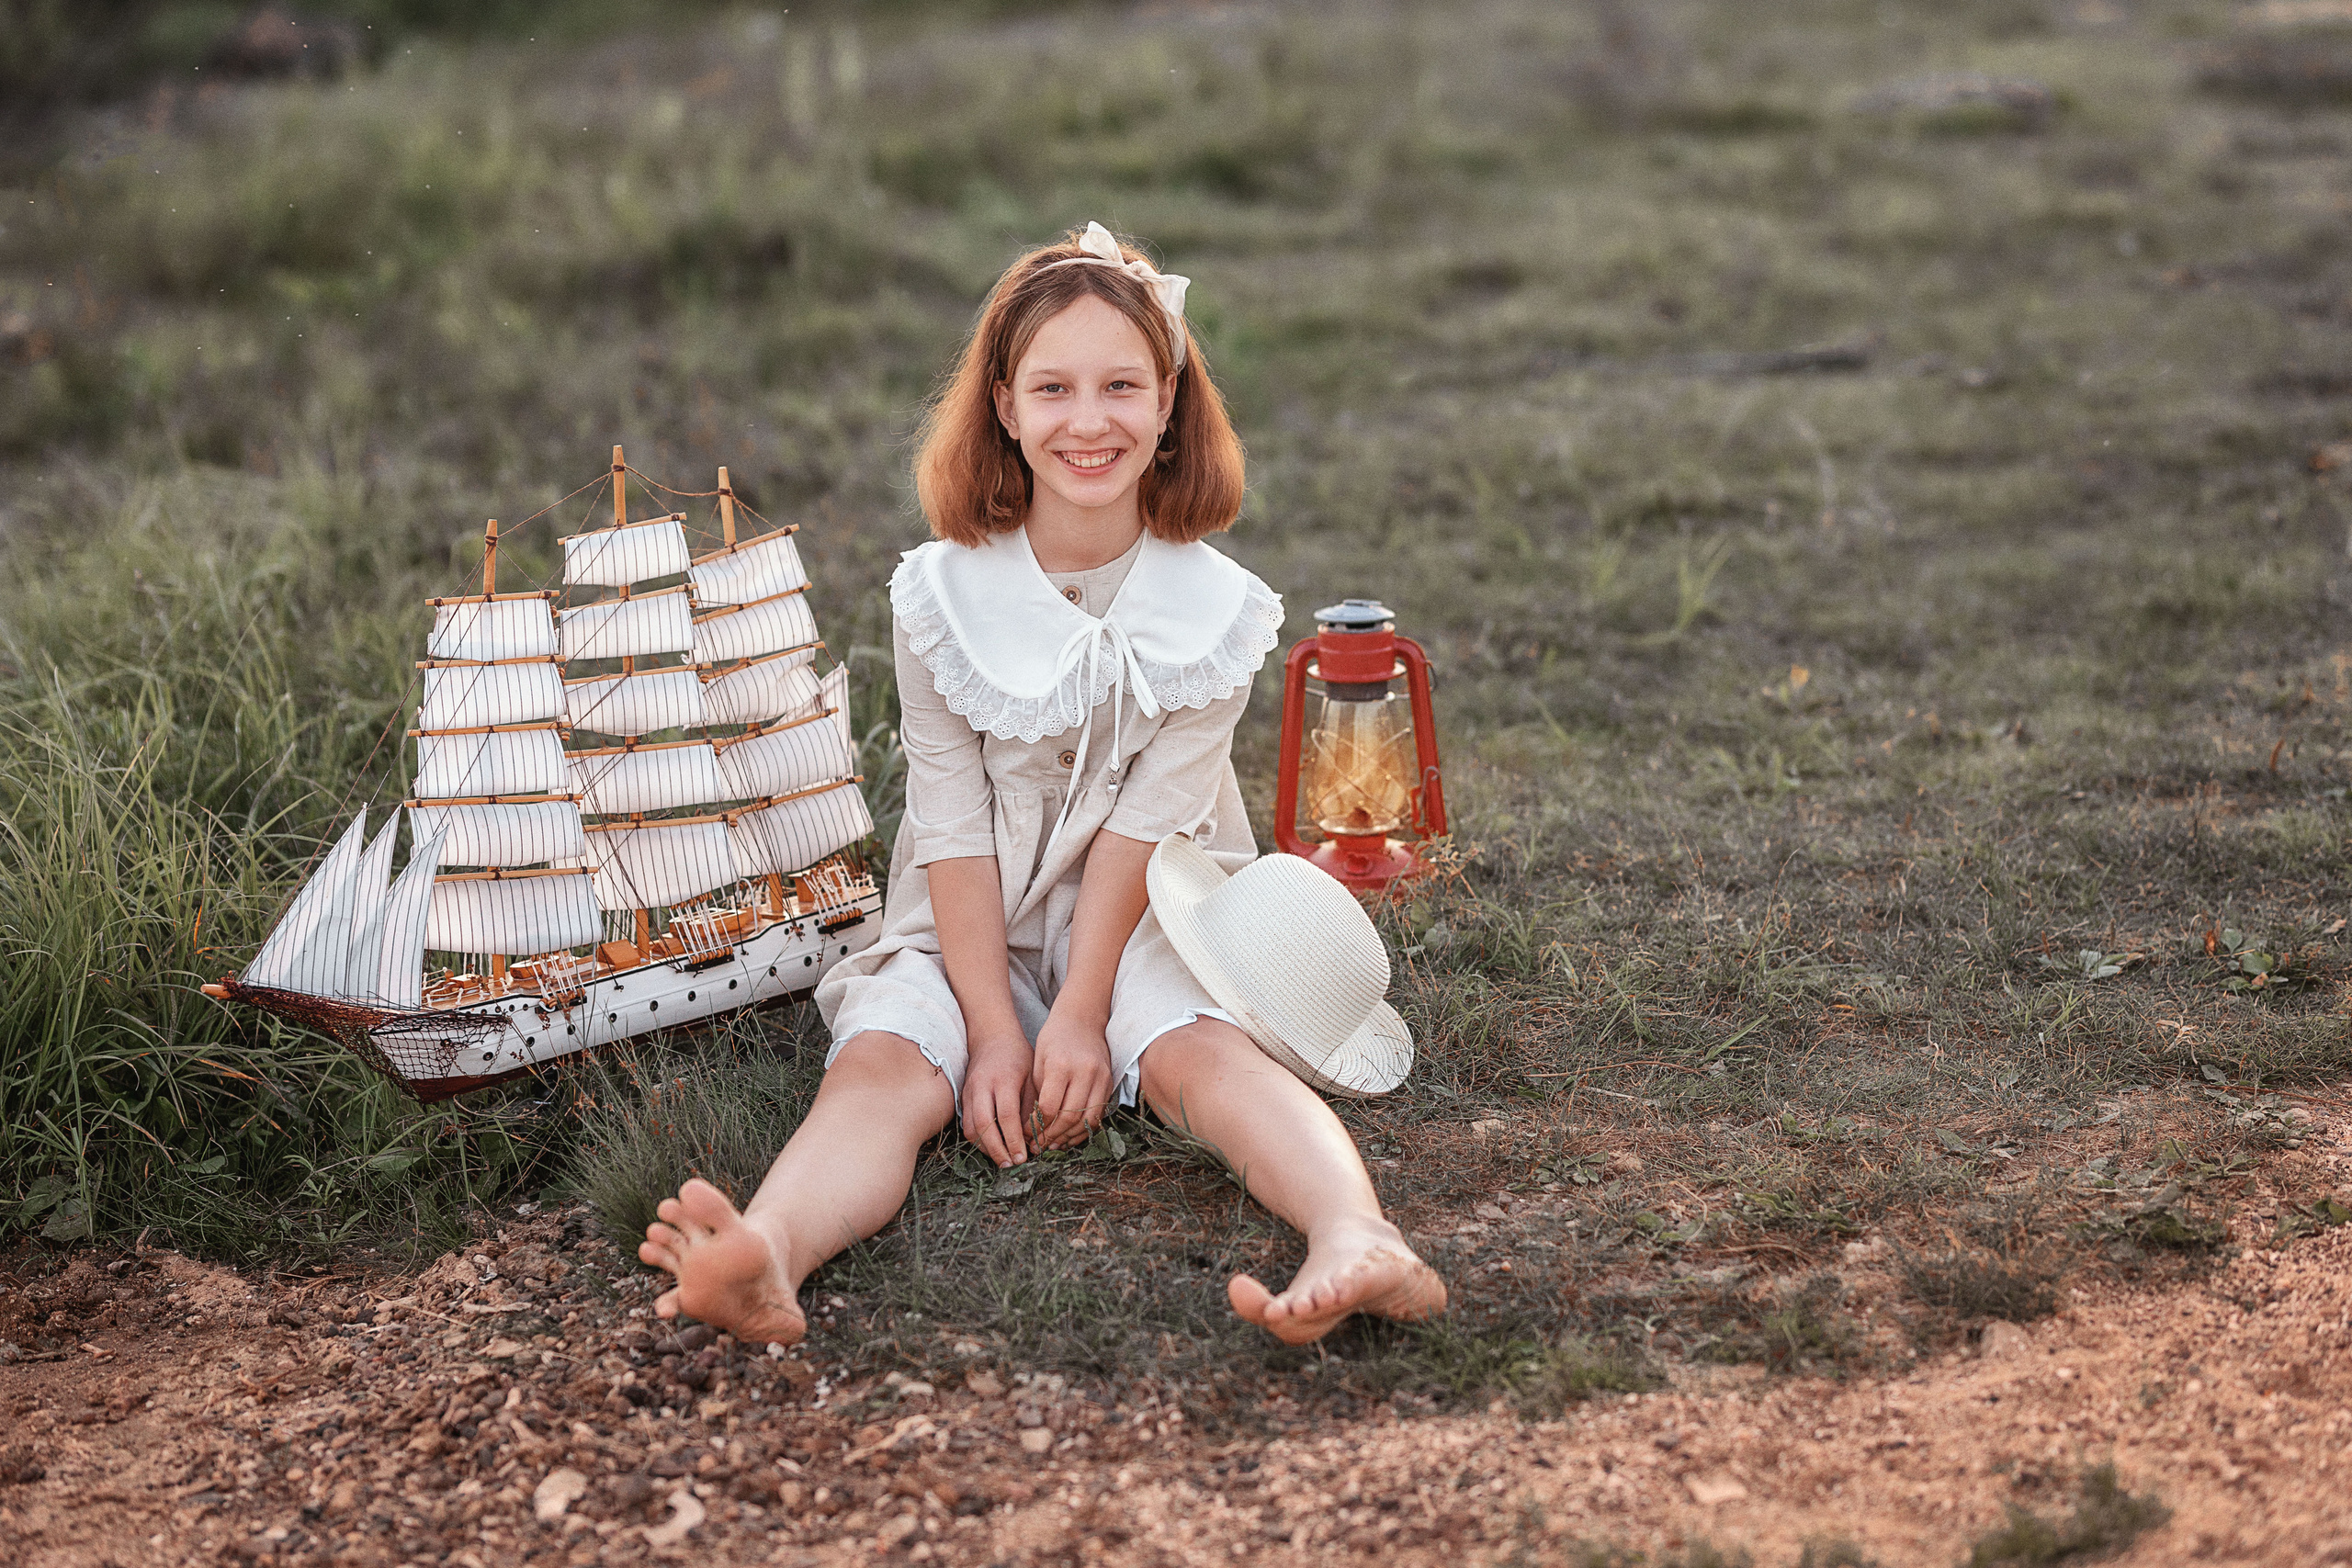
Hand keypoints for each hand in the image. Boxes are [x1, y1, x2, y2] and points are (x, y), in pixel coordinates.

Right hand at [962, 1031, 1035, 1167]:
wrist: (992, 1036)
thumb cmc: (1018, 1056)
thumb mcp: (1032, 1075)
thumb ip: (1032, 1105)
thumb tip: (1033, 1138)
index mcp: (1003, 1079)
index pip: (1006, 1116)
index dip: (1014, 1140)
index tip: (1024, 1157)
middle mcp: (982, 1086)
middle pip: (984, 1125)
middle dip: (997, 1149)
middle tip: (1011, 1165)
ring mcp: (969, 1092)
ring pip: (971, 1127)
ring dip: (986, 1148)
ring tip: (1002, 1160)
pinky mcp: (963, 1097)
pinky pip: (967, 1124)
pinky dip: (978, 1140)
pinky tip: (992, 1147)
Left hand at [1030, 1009, 1113, 1151]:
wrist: (1082, 1019)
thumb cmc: (1054, 1039)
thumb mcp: (1038, 1060)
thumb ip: (1039, 1093)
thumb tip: (1034, 1126)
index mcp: (1061, 1065)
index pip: (1050, 1107)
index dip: (1038, 1126)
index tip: (1027, 1134)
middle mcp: (1085, 1072)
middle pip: (1070, 1116)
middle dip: (1053, 1136)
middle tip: (1039, 1145)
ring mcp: (1101, 1077)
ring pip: (1087, 1119)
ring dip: (1070, 1137)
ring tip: (1054, 1145)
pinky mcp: (1110, 1082)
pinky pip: (1099, 1114)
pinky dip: (1084, 1129)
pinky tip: (1070, 1135)